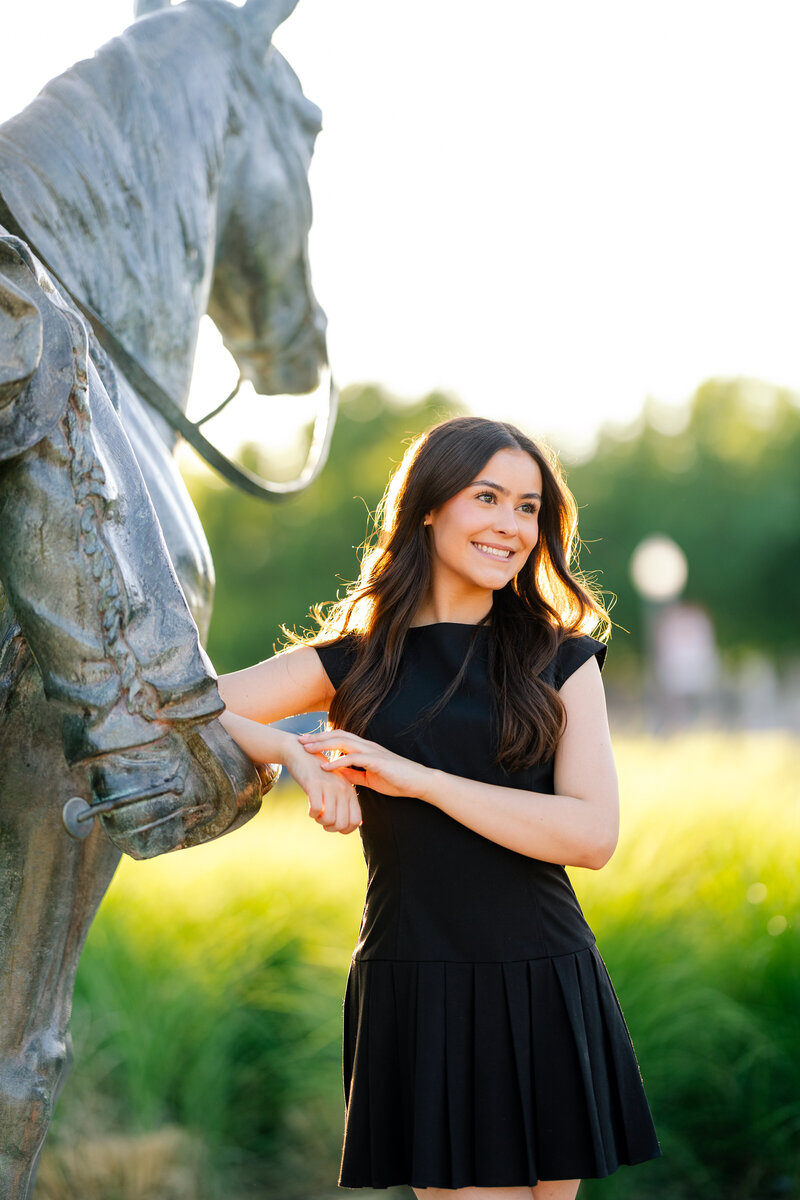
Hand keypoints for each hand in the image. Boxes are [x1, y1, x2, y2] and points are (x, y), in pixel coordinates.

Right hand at [285, 738, 361, 833]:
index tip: (334, 826)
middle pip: (342, 824)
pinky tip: (309, 808)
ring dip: (320, 822)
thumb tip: (358, 824)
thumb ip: (346, 803)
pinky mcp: (314, 784)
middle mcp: (342, 789)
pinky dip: (312, 814)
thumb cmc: (318, 774)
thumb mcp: (336, 786)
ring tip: (316, 814)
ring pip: (329, 819)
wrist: (301, 753)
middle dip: (331, 828)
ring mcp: (329, 786)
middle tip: (322, 821)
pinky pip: (317, 809)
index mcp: (349, 791)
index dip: (345, 830)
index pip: (356, 821)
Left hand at [298, 729, 432, 799]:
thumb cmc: (397, 780)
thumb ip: (354, 774)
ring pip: (343, 742)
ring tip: (306, 749)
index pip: (340, 738)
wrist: (419, 783)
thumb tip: (338, 774)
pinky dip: (337, 761)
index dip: (322, 738)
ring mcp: (372, 752)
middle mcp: (367, 746)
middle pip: (337, 735)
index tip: (306, 742)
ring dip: (323, 744)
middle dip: (317, 737)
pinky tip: (324, 766)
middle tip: (299, 740)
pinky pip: (353, 759)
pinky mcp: (377, 761)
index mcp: (365, 749)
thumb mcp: (370, 778)